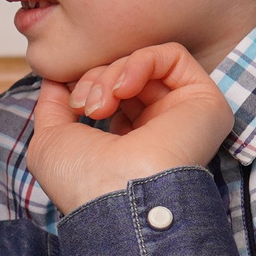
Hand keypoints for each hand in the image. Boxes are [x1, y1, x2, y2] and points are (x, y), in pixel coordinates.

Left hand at [25, 44, 234, 213]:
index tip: (71, 102)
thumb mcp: (51, 142)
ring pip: (145, 65)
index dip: (87, 86)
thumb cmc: (83, 181)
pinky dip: (140, 62)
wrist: (118, 199)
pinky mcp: (204, 101)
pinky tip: (124, 89)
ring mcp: (183, 114)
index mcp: (128, 143)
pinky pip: (173, 56)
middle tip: (86, 107)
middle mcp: (159, 128)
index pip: (111, 94)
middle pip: (124, 76)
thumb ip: (52, 106)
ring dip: (112, 75)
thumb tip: (54, 79)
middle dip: (96, 80)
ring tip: (101, 106)